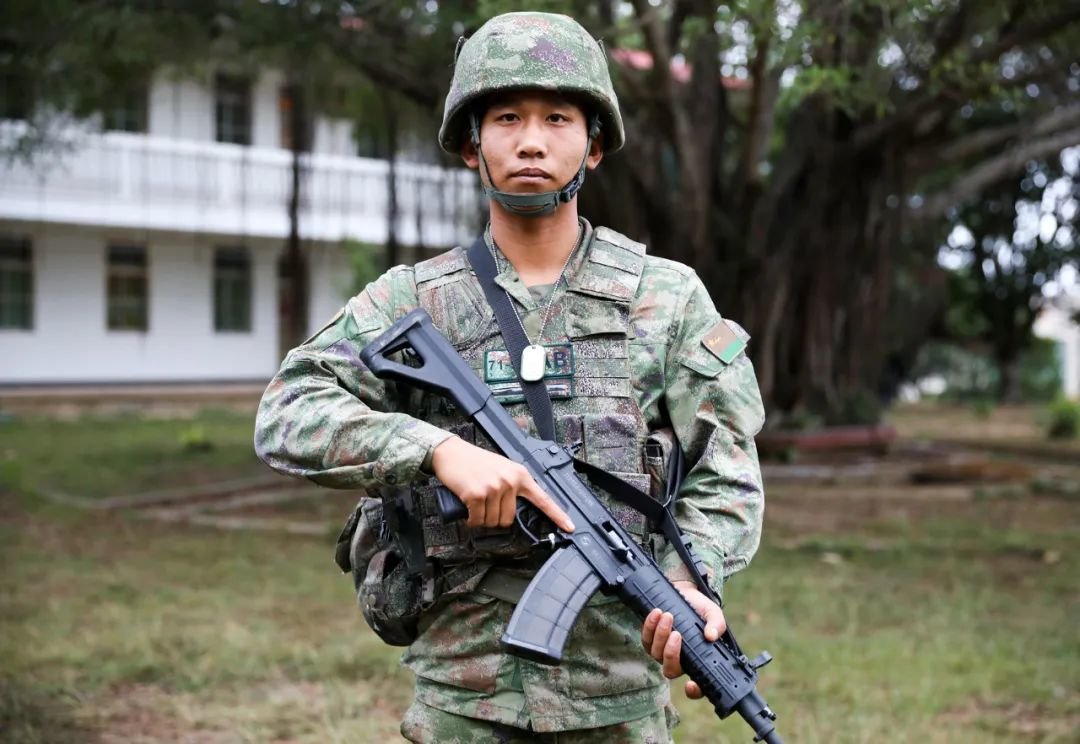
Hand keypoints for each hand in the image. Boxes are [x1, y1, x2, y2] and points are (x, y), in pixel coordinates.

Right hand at [430, 436, 574, 531]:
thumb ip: (513, 485)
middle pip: (509, 519)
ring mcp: (493, 488)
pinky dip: (471, 520)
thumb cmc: (475, 462)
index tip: (569, 526)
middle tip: (486, 505)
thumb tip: (517, 508)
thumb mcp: (502, 468)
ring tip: (476, 503)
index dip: (557, 515)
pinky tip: (468, 510)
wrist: (451, 453)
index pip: (543, 498)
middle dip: (496, 518)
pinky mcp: (476, 495)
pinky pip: (477, 520)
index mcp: (520, 475)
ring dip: (482, 519)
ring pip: (492, 522)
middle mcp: (509, 481)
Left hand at [640, 581, 725, 699]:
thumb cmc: (701, 610)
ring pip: (656, 653)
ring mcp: (662, 651)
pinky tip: (656, 613)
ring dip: (660, 635)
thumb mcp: (714, 615)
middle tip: (677, 634)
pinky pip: (645, 639)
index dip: (694, 691)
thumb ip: (717, 625)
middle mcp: (679, 661)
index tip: (691, 685)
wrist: (686, 593)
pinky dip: (649, 626)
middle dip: (671, 654)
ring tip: (668, 615)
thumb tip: (711, 636)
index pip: (697, 686)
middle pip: (670, 670)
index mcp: (697, 661)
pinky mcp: (649, 639)